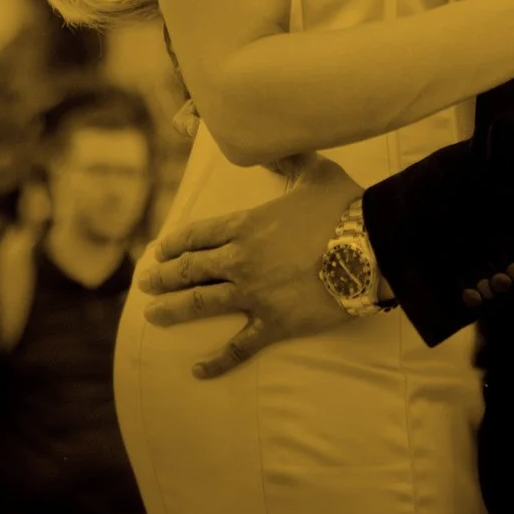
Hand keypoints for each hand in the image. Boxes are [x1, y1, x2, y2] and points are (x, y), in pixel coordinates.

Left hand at [137, 155, 360, 376]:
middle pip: (190, 270)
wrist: (369, 248)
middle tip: (145, 283)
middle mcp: (241, 260)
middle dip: (162, 276)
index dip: (174, 243)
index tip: (157, 251)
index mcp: (246, 225)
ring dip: (172, 310)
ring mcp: (254, 295)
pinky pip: (238, 347)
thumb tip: (271, 144)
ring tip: (151, 316)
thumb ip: (288, 158)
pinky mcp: (273, 324)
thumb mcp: (313, 171)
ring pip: (201, 304)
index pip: (198, 235)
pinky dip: (217, 360)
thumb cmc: (342, 208)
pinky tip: (197, 369)